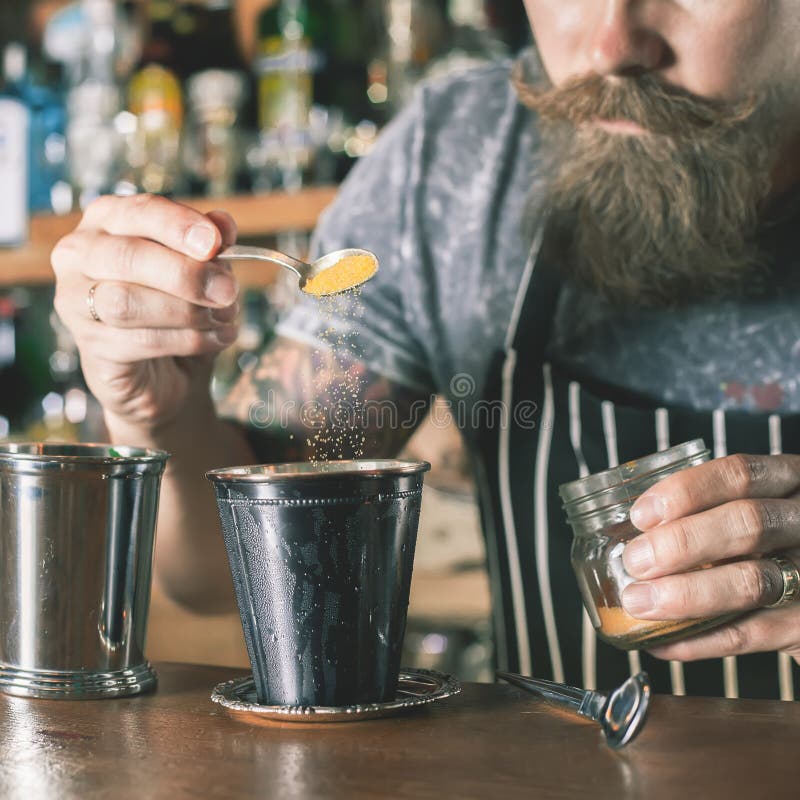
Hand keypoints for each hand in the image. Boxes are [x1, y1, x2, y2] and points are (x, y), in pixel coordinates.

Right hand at [52, 194, 239, 431]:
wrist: (166, 371)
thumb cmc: (178, 307)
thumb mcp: (202, 270)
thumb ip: (210, 244)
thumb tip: (223, 225)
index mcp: (107, 220)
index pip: (139, 212)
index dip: (178, 225)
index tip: (214, 244)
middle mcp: (80, 255)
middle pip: (128, 257)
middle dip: (186, 274)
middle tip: (228, 291)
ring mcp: (76, 302)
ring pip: (126, 302)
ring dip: (187, 312)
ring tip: (224, 318)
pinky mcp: (90, 346)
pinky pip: (139, 341)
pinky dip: (187, 340)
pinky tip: (215, 339)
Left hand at [620, 453, 799, 662]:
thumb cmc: (772, 546)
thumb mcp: (754, 510)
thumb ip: (706, 512)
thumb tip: (629, 530)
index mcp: (788, 483)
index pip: (740, 475)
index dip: (686, 492)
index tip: (643, 514)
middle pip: (747, 523)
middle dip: (682, 543)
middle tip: (635, 561)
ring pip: (752, 582)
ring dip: (686, 594)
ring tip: (640, 602)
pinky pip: (753, 634)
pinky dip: (701, 639)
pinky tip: (663, 640)